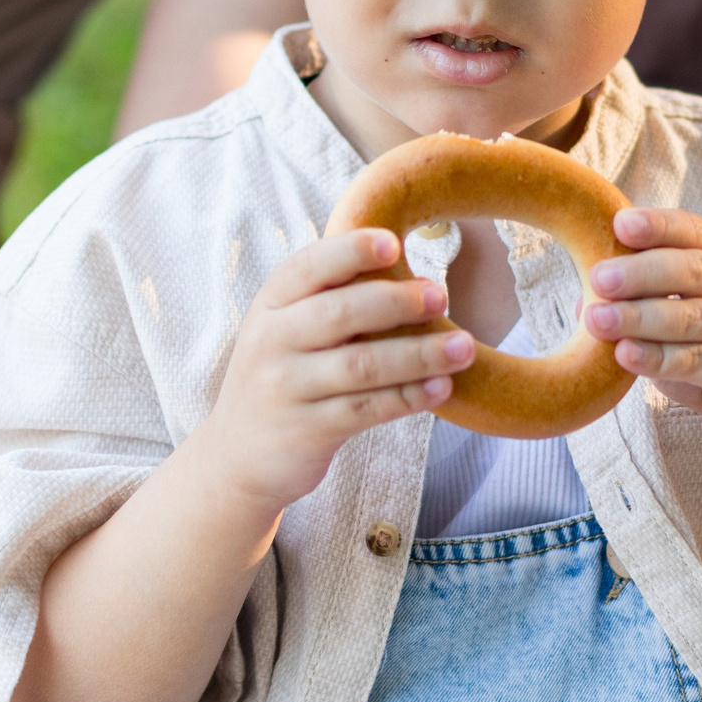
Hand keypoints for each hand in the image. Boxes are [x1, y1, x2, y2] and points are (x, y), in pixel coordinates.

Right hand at [203, 228, 472, 509]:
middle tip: (442, 296)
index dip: (350, 251)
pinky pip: (366, 409)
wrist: (237, 458)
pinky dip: (408, 398)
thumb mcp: (286, 330)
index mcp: (270, 304)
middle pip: (340, 314)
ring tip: (464, 348)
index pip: (308, 267)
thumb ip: (330, 301)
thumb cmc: (282, 377)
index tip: (393, 243)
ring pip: (361, 366)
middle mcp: (272, 341)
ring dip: (418, 355)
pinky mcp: (306, 431)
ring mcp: (286, 388)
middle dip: (396, 302)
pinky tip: (442, 388)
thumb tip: (413, 275)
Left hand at [584, 207, 701, 459]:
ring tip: (596, 320)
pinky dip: (658, 358)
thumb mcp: (680, 326)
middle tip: (598, 278)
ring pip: (692, 317)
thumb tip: (585, 301)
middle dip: (641, 272)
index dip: (659, 225)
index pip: (695, 231)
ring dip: (640, 317)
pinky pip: (698, 361)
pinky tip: (625, 355)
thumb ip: (642, 307)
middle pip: (692, 270)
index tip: (620, 223)